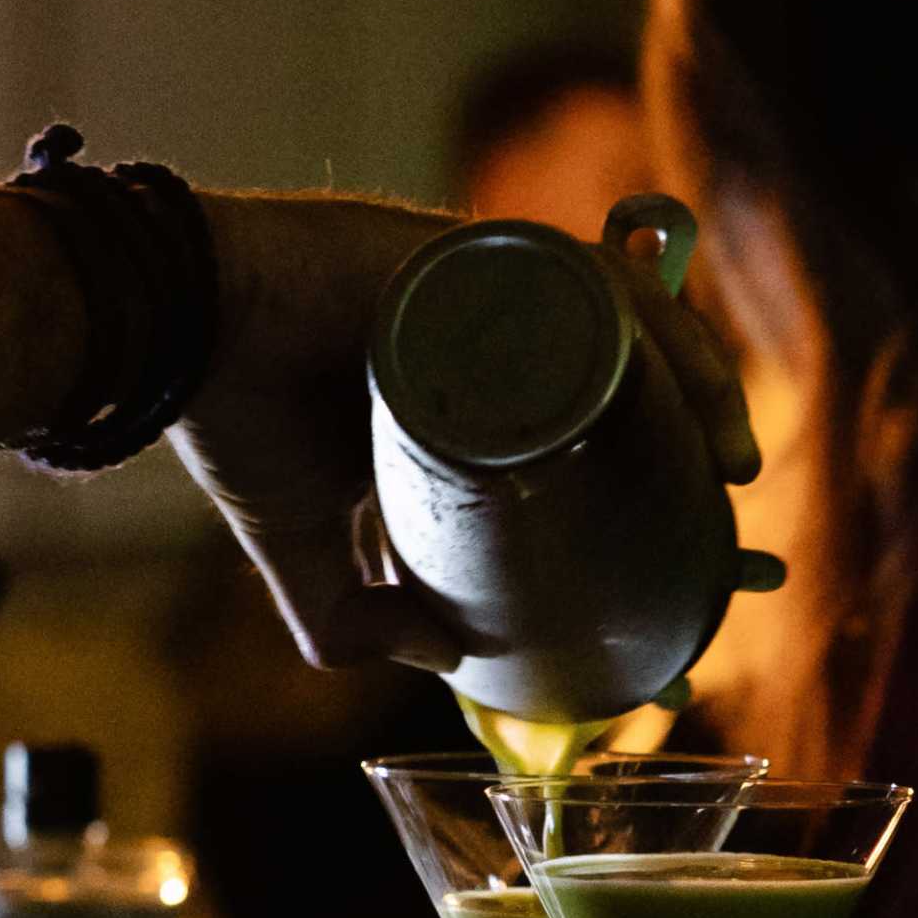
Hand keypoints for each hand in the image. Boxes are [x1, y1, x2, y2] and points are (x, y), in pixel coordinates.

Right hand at [175, 191, 766, 673]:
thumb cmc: (233, 418)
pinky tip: (696, 400)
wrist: (178, 332)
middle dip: (697, 459)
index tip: (694, 583)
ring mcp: (499, 296)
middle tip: (738, 541)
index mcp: (466, 403)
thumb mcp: (299, 550)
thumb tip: (446, 658)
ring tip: (732, 468)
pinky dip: (663, 338)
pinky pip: (604, 287)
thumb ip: (354, 618)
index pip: (581, 452)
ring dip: (699, 397)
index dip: (645, 511)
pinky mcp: (493, 258)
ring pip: (632, 339)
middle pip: (630, 395)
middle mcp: (495, 343)